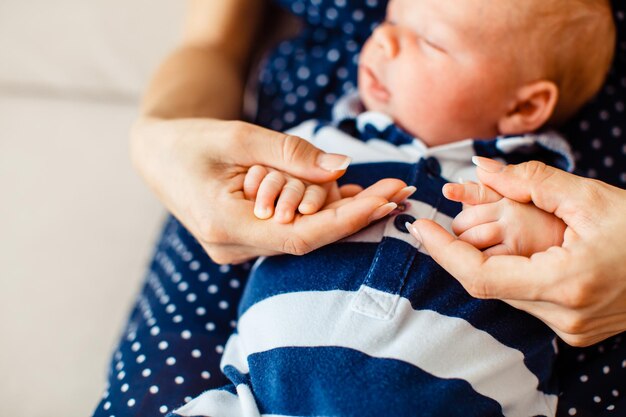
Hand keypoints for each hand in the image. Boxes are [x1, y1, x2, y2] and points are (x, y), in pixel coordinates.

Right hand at [131, 118, 407, 263]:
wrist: (157, 154)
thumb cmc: (192, 140)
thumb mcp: (239, 136)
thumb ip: (291, 155)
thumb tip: (343, 167)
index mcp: (224, 225)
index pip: (300, 236)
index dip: (348, 221)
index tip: (387, 201)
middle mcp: (231, 247)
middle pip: (307, 238)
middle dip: (355, 214)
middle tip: (398, 189)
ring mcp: (236, 248)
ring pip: (299, 235)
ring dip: (338, 213)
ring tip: (381, 191)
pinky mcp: (242, 240)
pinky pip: (287, 231)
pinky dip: (316, 212)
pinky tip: (345, 196)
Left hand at [407, 158, 625, 345]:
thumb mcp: (590, 196)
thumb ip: (532, 181)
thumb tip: (482, 167)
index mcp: (565, 282)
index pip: (479, 276)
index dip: (443, 252)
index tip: (420, 227)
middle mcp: (564, 315)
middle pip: (489, 284)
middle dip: (459, 253)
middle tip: (435, 224)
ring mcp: (571, 329)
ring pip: (506, 293)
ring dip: (487, 263)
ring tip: (472, 234)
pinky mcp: (576, 330)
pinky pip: (527, 301)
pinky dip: (512, 275)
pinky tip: (512, 254)